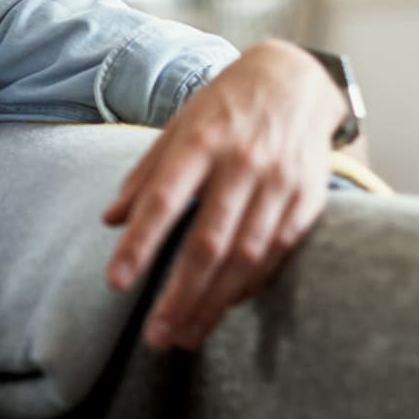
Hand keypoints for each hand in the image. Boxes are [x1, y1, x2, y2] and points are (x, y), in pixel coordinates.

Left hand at [101, 40, 340, 350]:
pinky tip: (225, 306)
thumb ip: (145, 174)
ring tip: (186, 335)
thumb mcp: (177, 126)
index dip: (140, 244)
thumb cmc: (224, 108)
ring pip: (245, 257)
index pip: (164, 200)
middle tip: (156, 338)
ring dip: (214, 303)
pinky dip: (251, 285)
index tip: (116, 282)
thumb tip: (110, 220)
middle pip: (208, 242)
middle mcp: (242, 164)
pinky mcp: (308, 199)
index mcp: (200, 141)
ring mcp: (279, 183)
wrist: (295, 80)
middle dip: (180, 296)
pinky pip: (278, 253)